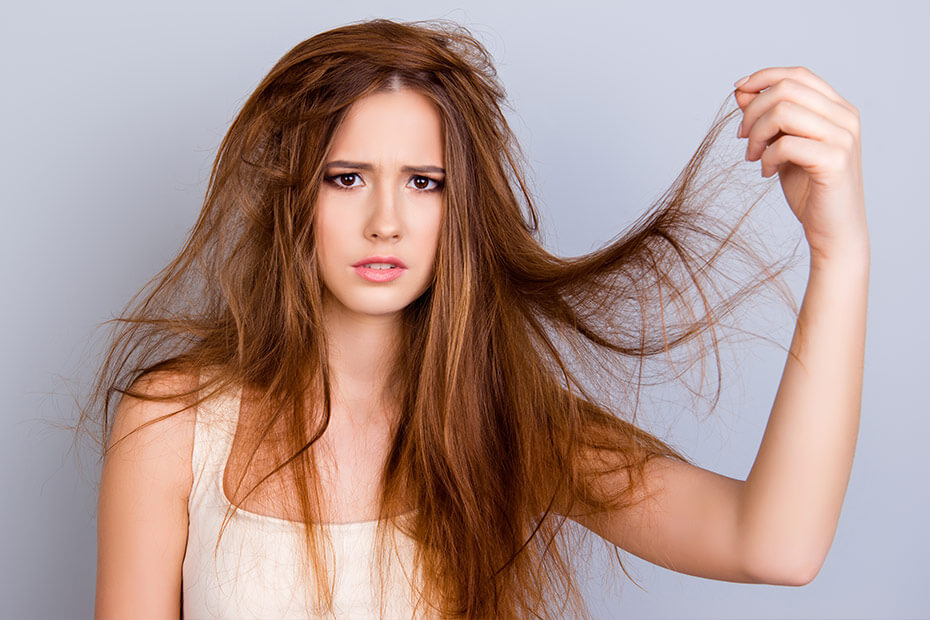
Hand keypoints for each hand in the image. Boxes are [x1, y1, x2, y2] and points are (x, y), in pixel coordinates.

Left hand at [734, 67, 866, 264]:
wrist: (833, 230)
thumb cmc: (809, 189)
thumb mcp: (783, 146)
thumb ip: (768, 118)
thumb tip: (741, 91)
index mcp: (837, 108)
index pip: (798, 75)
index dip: (763, 77)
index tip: (738, 91)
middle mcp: (845, 117)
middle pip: (786, 89)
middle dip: (753, 111)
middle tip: (742, 137)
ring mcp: (843, 138)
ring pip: (783, 111)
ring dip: (756, 134)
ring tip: (752, 157)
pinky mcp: (835, 161)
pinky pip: (786, 144)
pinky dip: (767, 157)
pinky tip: (766, 173)